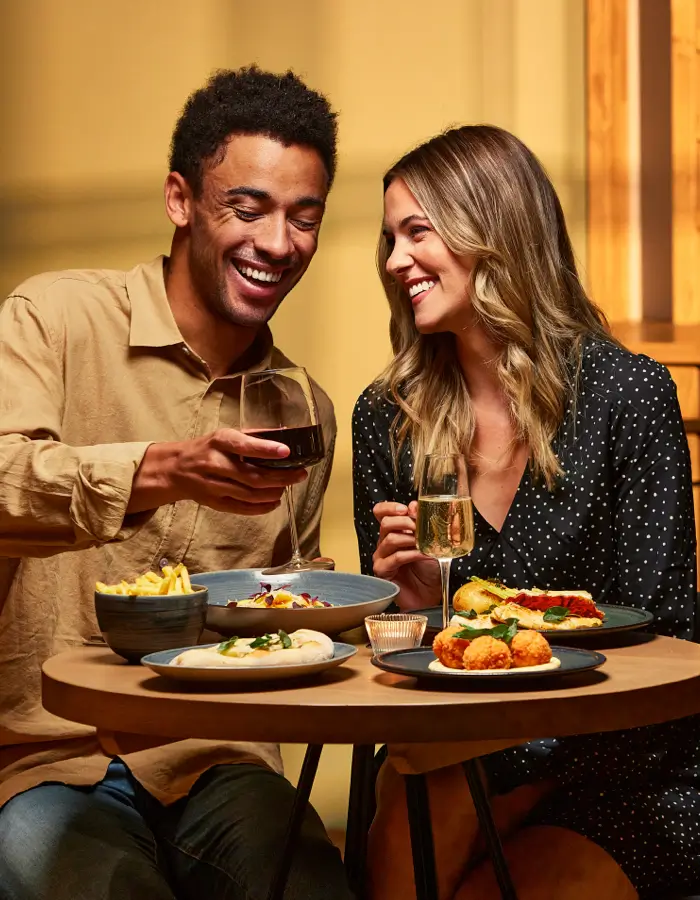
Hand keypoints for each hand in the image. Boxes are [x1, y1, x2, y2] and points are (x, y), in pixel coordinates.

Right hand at [129, 428, 306, 515]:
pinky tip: (274, 502)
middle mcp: (214, 463)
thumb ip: (254, 435)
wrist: (175, 468)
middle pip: (252, 475)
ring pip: (249, 493)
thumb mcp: (226, 434)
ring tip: (287, 487)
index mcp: (219, 441)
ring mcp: (213, 485)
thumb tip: (285, 433)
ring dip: (273, 492)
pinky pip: (241, 508)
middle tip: (299, 474)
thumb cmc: (208, 448)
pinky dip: (261, 507)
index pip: (245, 446)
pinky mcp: (213, 502)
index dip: (266, 450)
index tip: (286, 451)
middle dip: (281, 477)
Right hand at [372, 500, 439, 608]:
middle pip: (385, 522)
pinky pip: (395, 557)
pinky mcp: (383, 571)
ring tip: (425, 543)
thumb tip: (415, 505)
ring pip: (390, 539)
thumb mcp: (432, 541)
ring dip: (410, 538)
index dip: (390, 507)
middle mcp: (385, 542)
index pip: (381, 512)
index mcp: (394, 531)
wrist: (431, 593)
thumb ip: (424, 523)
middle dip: (405, 521)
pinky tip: (423, 554)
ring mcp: (382, 556)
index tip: (405, 509)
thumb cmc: (430, 568)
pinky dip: (411, 554)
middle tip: (419, 526)